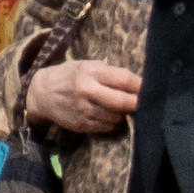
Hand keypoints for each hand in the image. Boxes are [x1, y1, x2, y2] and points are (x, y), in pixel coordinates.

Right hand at [24, 56, 140, 134]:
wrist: (41, 93)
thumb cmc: (69, 76)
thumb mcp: (87, 65)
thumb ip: (109, 73)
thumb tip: (137, 82)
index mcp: (90, 72)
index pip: (124, 79)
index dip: (141, 85)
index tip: (152, 88)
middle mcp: (87, 91)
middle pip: (123, 102)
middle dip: (138, 103)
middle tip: (146, 103)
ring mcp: (84, 110)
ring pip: (117, 116)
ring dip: (125, 114)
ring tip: (124, 108)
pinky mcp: (82, 125)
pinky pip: (107, 126)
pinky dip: (113, 122)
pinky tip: (110, 115)